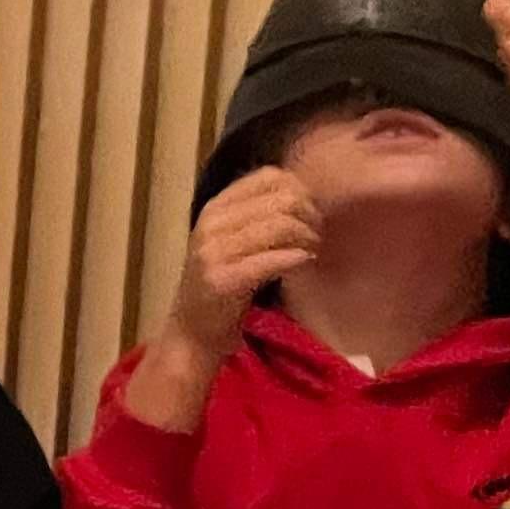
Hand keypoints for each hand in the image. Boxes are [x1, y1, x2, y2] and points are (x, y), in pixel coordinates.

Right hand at [161, 169, 322, 360]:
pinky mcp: (222, 280)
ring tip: (312, 252)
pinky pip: (271, 260)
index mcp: (216, 207)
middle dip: (310, 216)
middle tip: (317, 237)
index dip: (301, 191)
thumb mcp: (233, 239)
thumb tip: (306, 195)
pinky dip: (295, 259)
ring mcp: (213, 252)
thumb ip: (258, 215)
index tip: (310, 215)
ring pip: (280, 226)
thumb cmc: (224, 283)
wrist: (192, 331)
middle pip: (281, 199)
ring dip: (307, 238)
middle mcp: (211, 223)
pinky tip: (303, 264)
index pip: (270, 177)